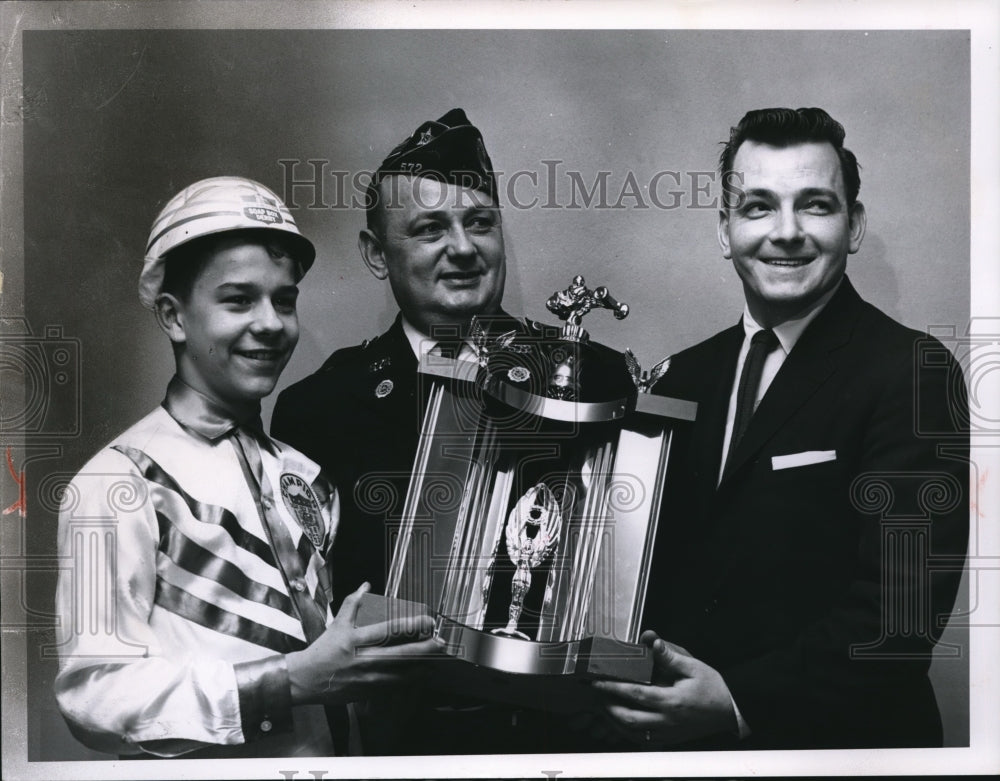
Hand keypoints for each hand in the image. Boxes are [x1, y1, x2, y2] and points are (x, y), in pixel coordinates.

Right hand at [285, 583, 438, 705]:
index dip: (411, 625)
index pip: (388, 630)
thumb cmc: (324, 650)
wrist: (306, 679)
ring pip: (400, 674)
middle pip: (399, 654)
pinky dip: (409, 681)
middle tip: (441, 642)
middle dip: (424, 648)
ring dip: (421, 667)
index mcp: (356, 639)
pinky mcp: (367, 692)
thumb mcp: (338, 624)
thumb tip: (365, 584)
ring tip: (437, 659)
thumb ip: (353, 603)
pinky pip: (393, 687)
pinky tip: (421, 675)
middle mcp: (363, 659)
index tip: (427, 621)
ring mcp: (366, 678)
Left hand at [591, 630, 736, 746]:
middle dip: (607, 708)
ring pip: (632, 733)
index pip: (634, 694)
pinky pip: (643, 740)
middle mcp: (667, 721)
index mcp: (671, 701)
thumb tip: (653, 641)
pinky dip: (627, 732)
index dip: (612, 688)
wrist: (732, 712)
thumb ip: (671, 656)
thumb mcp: (694, 667)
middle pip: (628, 719)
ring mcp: (668, 734)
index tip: (596, 682)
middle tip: (595, 696)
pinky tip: (621, 722)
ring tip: (603, 708)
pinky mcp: (670, 740)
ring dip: (614, 722)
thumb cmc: (714, 689)